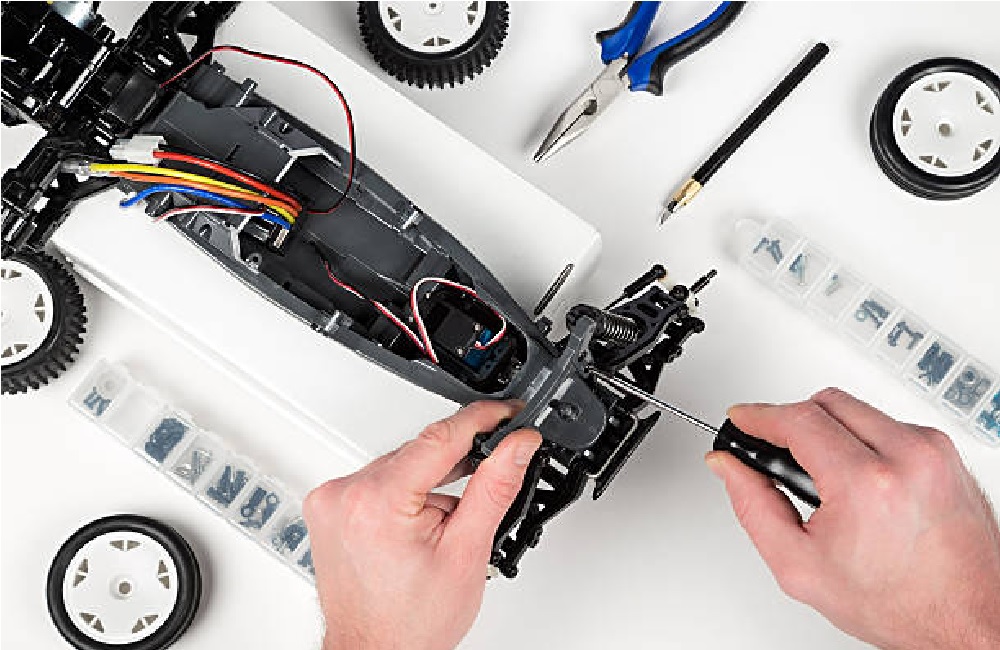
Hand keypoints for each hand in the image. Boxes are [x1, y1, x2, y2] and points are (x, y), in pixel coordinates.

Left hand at [303, 401, 541, 649]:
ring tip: (447, 521)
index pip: (439, 437)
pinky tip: (421, 519)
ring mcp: (333, 500)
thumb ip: (495, 487)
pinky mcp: (330, 506)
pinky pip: (378, 479)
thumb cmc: (411, 622)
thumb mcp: (467, 551)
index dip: (481, 420)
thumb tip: (517, 444)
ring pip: (400, 462)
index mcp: (377, 502)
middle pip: (420, 449)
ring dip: (430, 478)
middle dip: (459, 459)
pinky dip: (405, 490)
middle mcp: (345, 494)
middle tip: (494, 469)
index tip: (507, 412)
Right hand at [707, 388, 999, 649]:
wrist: (969, 619)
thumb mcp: (801, 567)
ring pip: (857, 408)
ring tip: (821, 471)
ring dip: (828, 428)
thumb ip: (754, 508)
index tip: (742, 418)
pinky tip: (858, 474)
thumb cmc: (901, 601)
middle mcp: (907, 456)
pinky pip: (888, 423)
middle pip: (826, 402)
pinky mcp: (946, 452)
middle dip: (791, 420)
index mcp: (867, 483)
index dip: (758, 416)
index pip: (797, 420)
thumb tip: (730, 467)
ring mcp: (932, 450)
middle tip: (776, 450)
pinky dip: (863, 439)